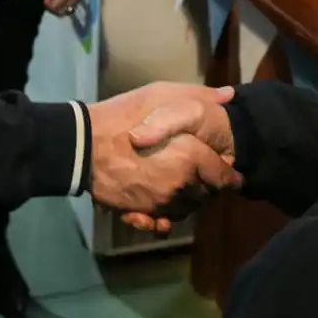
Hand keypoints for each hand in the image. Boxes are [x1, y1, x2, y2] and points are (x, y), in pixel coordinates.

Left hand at [45, 0, 84, 14]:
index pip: (56, 6)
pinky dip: (69, 1)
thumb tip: (49, 1)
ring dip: (63, 5)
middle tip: (50, 1)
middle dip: (56, 7)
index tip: (45, 0)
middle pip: (64, 9)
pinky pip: (75, 1)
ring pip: (70, 6)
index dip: (49, 5)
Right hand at [88, 83, 239, 225]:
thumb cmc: (125, 115)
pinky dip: (164, 219)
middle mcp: (181, 184)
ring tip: (183, 188)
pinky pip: (161, 223)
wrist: (83, 144)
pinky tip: (161, 211)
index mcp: (192, 156)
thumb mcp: (162, 94)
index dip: (230, 175)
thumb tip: (229, 96)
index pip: (223, 176)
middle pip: (206, 196)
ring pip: (186, 210)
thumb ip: (199, 96)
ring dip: (188, 202)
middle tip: (205, 178)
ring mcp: (160, 202)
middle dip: (208, 188)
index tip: (234, 176)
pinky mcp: (140, 212)